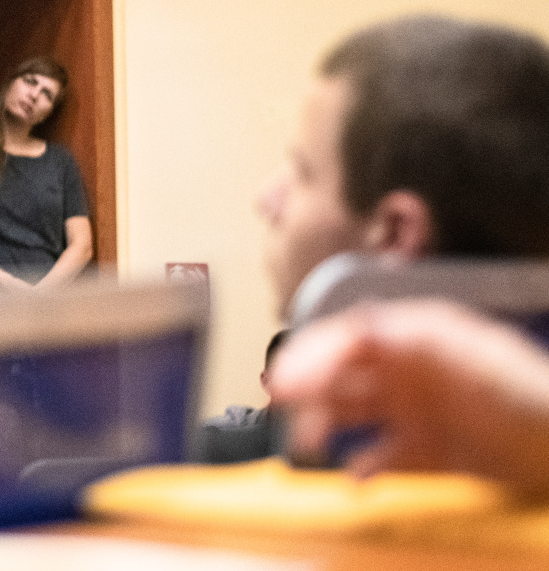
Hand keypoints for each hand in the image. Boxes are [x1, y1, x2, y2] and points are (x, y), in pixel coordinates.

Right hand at [268, 299, 548, 498]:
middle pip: (344, 373)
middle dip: (306, 386)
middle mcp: (413, 372)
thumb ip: (417, 341)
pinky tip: (355, 478)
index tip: (287, 375)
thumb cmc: (533, 399)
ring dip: (325, 425)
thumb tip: (363, 323)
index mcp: (420, 339)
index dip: (313, 353)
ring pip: (354, 413)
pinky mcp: (431, 451)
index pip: (351, 337)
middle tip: (278, 403)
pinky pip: (382, 459)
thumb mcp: (472, 359)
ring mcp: (420, 411)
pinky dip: (362, 469)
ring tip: (309, 443)